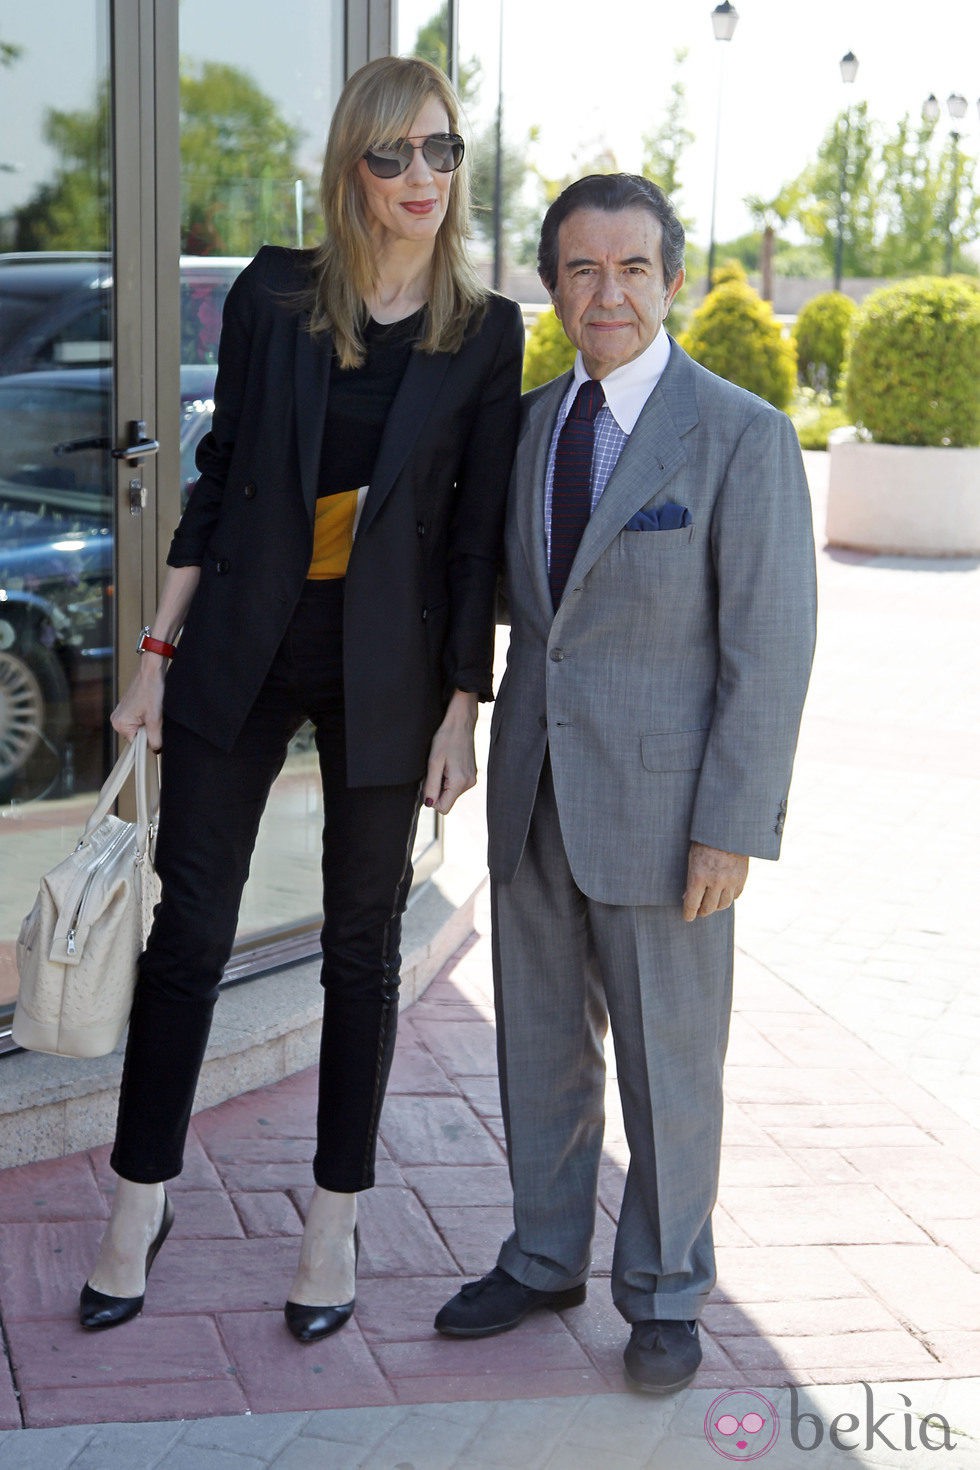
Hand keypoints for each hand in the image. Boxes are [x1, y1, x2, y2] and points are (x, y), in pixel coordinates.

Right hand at [110, 661, 165, 751]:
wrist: (151, 671)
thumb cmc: (151, 690)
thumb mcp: (155, 718)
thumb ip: (154, 737)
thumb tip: (156, 750)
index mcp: (120, 724)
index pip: (136, 744)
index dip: (148, 739)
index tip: (155, 730)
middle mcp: (116, 720)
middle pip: (137, 736)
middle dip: (148, 730)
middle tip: (154, 717)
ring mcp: (121, 714)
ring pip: (139, 728)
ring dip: (148, 723)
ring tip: (152, 710)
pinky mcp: (127, 709)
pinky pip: (139, 721)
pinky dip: (147, 717)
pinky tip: (151, 708)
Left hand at [422, 690, 478, 814]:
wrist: (461, 721)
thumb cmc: (446, 738)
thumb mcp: (433, 762)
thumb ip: (431, 786)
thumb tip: (429, 805)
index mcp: (460, 782)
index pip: (443, 808)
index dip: (432, 798)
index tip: (430, 781)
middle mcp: (469, 784)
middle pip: (447, 801)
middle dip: (437, 789)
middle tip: (436, 769)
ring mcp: (472, 779)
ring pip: (451, 793)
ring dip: (443, 783)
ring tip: (443, 764)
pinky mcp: (472, 774)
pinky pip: (456, 785)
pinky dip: (449, 778)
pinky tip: (449, 763)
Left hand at [682, 842, 748, 921]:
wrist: (728, 830)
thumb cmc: (704, 842)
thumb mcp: (692, 858)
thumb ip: (691, 879)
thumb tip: (687, 897)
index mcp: (699, 876)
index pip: (692, 904)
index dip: (689, 914)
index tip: (688, 917)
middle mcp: (716, 881)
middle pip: (708, 908)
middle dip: (702, 912)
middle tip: (699, 911)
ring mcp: (731, 881)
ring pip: (723, 905)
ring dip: (716, 906)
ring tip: (711, 903)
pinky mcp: (742, 878)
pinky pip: (735, 896)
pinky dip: (729, 897)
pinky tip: (724, 894)